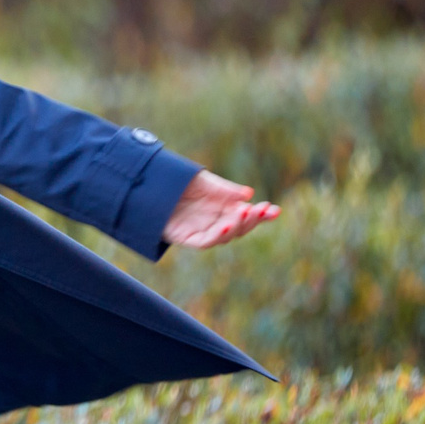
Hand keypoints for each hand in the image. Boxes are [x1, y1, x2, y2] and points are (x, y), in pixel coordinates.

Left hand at [163, 169, 277, 248]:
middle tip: (263, 209)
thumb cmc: (179, 182)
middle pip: (240, 226)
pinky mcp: (187, 238)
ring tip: (245, 213)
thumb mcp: (205, 182)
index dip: (262, 214)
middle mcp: (216, 221)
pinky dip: (216, 236)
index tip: (275, 210)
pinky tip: (225, 226)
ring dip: (238, 226)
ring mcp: (203, 231)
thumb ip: (225, 190)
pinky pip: (205, 241)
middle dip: (253, 219)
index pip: (247, 214)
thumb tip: (248, 194)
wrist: (149, 185)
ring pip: (226, 235)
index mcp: (224, 208)